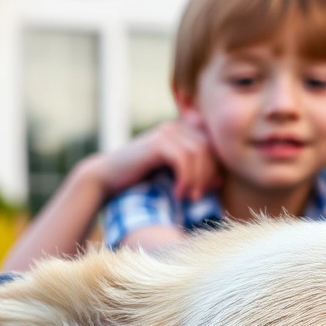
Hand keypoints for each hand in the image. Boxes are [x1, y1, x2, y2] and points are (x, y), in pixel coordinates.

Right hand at [97, 118, 217, 199]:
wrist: (105, 178)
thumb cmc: (138, 180)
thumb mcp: (170, 174)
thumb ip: (191, 171)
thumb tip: (220, 179)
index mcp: (182, 131)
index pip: (212, 146)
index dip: (216, 168)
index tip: (210, 189)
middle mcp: (176, 127)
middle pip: (209, 148)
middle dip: (209, 175)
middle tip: (200, 196)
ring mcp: (166, 132)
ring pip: (199, 153)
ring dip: (198, 179)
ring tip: (191, 198)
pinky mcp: (157, 142)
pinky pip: (183, 159)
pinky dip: (186, 178)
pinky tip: (178, 193)